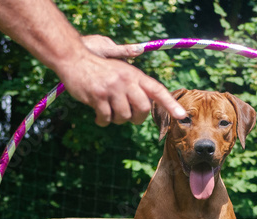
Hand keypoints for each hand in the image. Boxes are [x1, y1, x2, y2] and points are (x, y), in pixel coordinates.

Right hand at [58, 36, 186, 126]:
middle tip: (128, 117)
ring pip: (124, 117)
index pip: (157, 90)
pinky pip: (106, 119)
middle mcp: (126, 80)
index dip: (170, 104)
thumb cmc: (101, 71)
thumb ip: (136, 87)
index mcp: (135, 75)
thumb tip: (147, 108)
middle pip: (142, 109)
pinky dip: (103, 121)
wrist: (74, 59)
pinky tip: (98, 115)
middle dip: (137, 119)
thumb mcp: (122, 72)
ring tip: (108, 111)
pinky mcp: (98, 96)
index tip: (182, 115)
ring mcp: (112, 88)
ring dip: (117, 119)